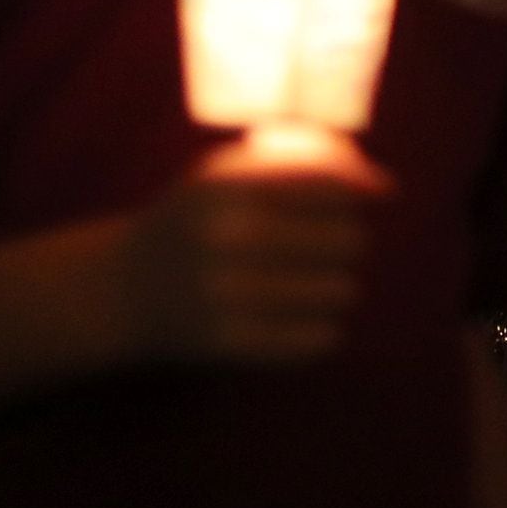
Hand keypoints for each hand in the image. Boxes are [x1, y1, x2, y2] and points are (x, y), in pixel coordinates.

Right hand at [116, 138, 391, 364]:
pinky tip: (309, 318)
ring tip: (323, 281)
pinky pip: (320, 338)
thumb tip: (383, 185)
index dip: (367, 186)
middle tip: (338, 243)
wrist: (123, 290)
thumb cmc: (193, 218)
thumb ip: (298, 162)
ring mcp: (227, 296)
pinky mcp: (232, 345)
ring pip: (341, 290)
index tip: (383, 194)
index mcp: (226, 187)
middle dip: (353, 237)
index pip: (329, 182)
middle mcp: (226, 239)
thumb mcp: (224, 172)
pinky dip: (326, 327)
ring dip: (342, 284)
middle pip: (347, 239)